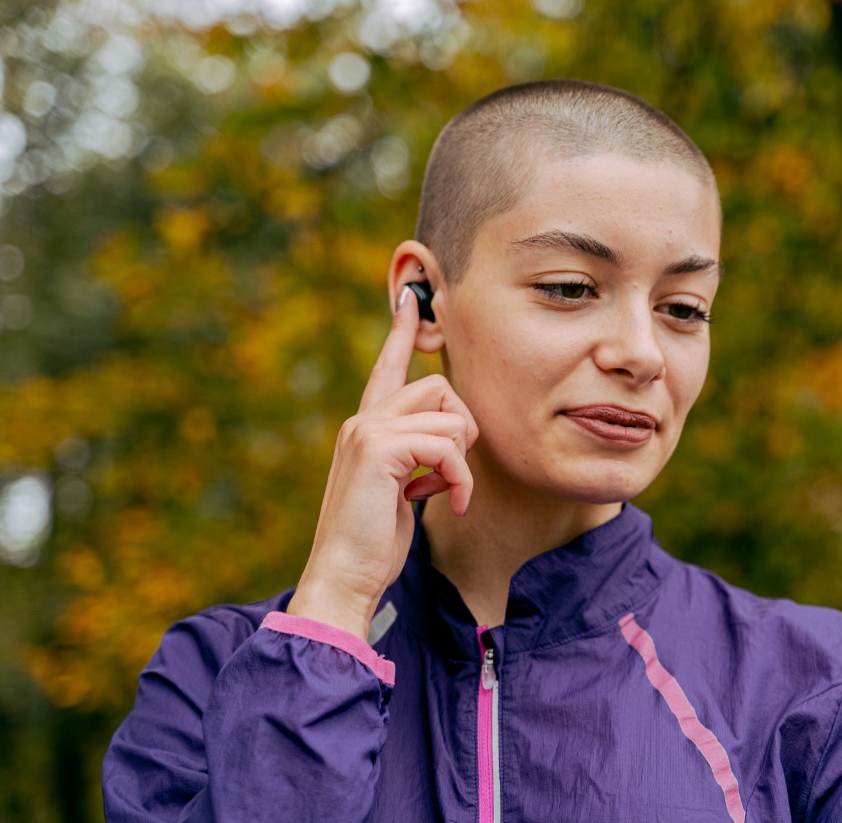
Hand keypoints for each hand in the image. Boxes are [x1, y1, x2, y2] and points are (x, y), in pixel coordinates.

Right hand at [287, 287, 477, 638]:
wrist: (344, 577)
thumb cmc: (375, 542)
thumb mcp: (400, 489)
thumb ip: (417, 457)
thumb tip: (449, 442)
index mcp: (366, 427)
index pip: (387, 367)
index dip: (402, 332)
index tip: (412, 298)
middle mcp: (362, 420)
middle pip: (440, 385)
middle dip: (464, 429)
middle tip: (451, 474)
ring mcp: (366, 431)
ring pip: (449, 414)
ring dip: (461, 460)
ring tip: (444, 492)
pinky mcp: (378, 449)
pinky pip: (447, 444)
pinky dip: (459, 478)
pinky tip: (450, 504)